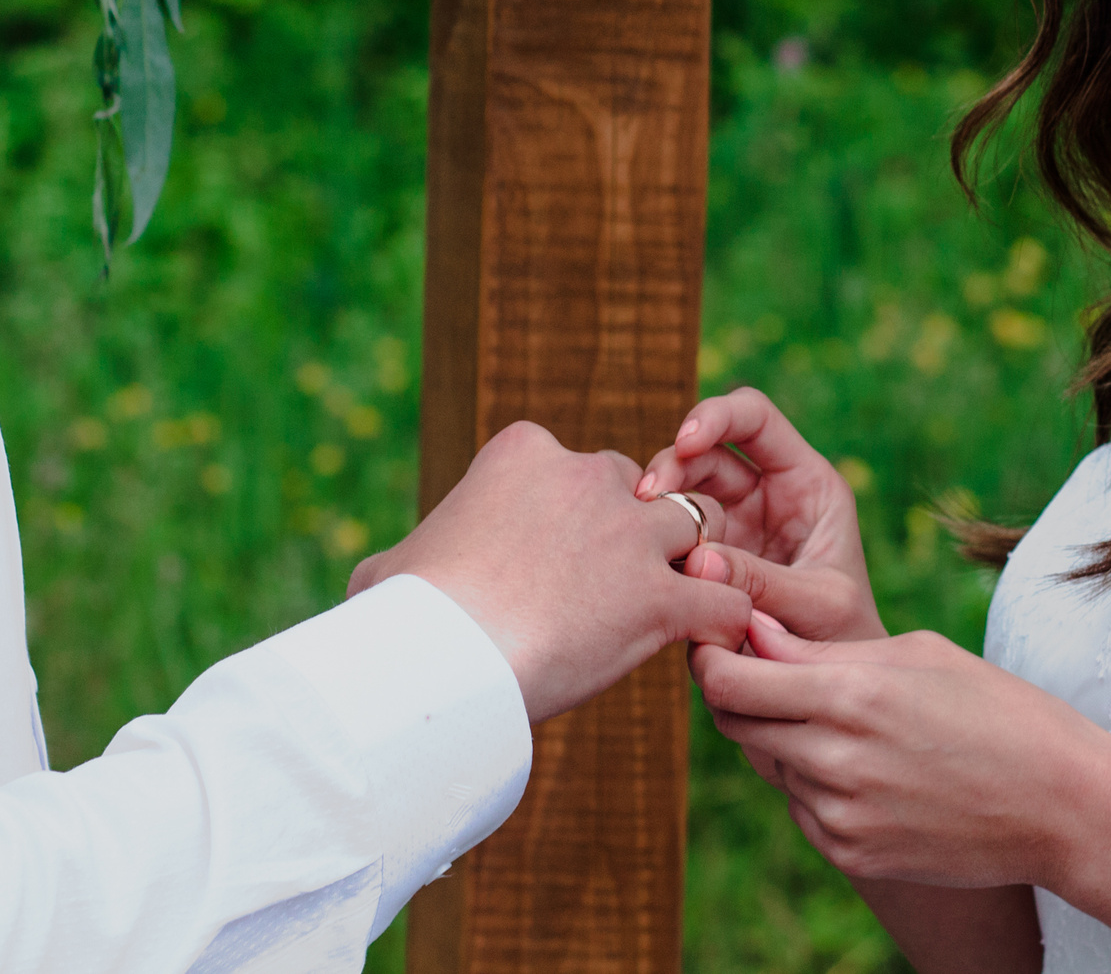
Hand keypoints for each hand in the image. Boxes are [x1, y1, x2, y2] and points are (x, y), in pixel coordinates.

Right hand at [350, 420, 750, 723]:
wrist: (438, 657)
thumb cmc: (403, 615)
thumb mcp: (390, 567)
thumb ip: (407, 557)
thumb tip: (384, 579)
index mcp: (524, 452)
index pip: (574, 465)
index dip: (574, 513)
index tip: (557, 560)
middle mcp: (586, 478)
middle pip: (641, 491)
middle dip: (635, 535)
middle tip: (615, 590)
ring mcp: (629, 536)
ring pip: (699, 528)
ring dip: (693, 565)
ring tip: (680, 610)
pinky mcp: (659, 597)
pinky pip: (724, 600)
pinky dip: (726, 623)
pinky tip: (711, 647)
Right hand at [636, 388, 884, 642]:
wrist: (829, 696)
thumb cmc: (847, 641)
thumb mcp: (818, 608)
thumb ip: (764, 582)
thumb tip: (697, 561)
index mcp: (805, 484)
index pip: (755, 420)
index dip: (717, 416)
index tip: (685, 441)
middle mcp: (765, 495)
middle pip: (705, 451)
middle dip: (674, 464)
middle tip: (649, 497)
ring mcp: (731, 526)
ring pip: (680, 491)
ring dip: (658, 504)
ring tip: (642, 529)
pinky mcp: (704, 562)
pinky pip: (670, 538)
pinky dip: (653, 541)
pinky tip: (640, 559)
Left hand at [691, 610, 1100, 891]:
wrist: (1062, 806)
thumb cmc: (996, 710)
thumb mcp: (915, 653)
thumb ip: (821, 648)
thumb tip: (752, 633)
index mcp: (849, 694)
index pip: (728, 678)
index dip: (711, 656)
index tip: (718, 641)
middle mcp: (834, 759)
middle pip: (733, 722)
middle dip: (736, 691)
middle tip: (766, 670)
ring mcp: (840, 815)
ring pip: (770, 764)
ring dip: (785, 739)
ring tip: (849, 722)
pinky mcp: (851, 854)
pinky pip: (801, 809)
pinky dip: (815, 784)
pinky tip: (869, 768)